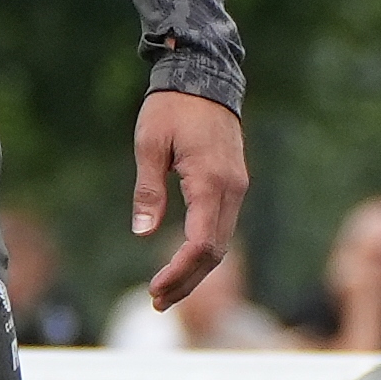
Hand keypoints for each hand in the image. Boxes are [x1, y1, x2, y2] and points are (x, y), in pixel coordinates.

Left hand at [130, 92, 249, 312]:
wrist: (204, 76)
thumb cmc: (171, 107)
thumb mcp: (149, 144)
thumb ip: (148, 190)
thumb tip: (142, 233)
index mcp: (211, 181)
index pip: (201, 244)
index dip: (179, 272)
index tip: (154, 288)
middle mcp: (232, 189)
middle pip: (215, 253)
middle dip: (187, 281)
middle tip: (157, 303)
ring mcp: (237, 187)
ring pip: (222, 243)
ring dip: (196, 271)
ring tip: (166, 292)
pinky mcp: (234, 184)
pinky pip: (223, 227)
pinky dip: (204, 252)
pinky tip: (184, 263)